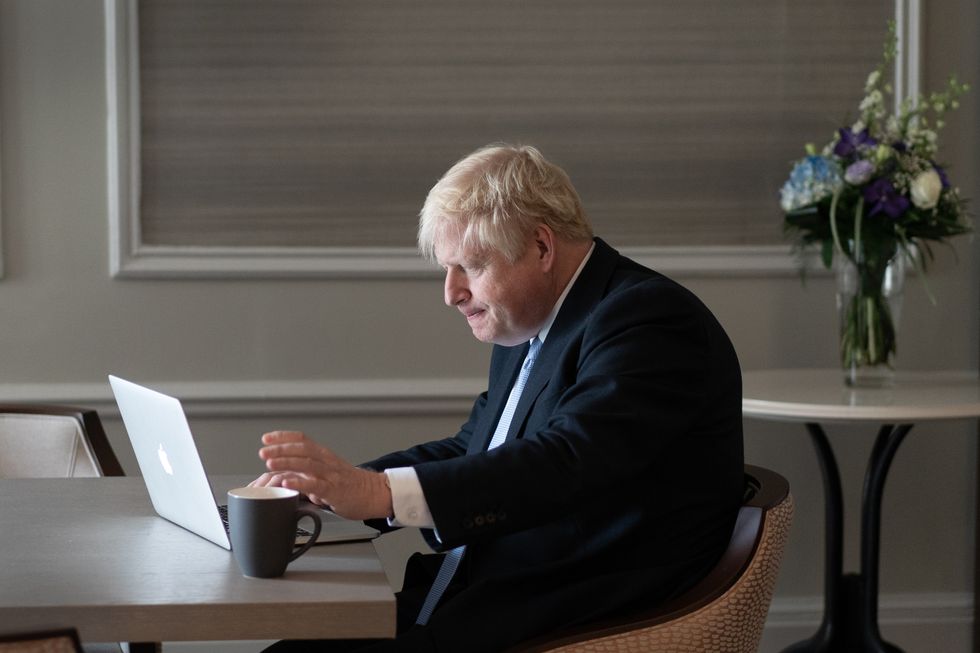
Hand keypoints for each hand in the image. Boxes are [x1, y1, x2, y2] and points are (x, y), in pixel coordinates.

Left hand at [250, 431, 392, 520]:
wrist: (373, 494)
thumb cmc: (349, 485)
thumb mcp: (327, 473)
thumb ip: (307, 473)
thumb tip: (288, 477)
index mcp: (324, 455)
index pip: (302, 440)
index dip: (283, 437)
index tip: (266, 438)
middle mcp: (327, 461)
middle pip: (302, 449)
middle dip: (281, 448)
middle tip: (263, 451)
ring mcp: (331, 475)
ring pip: (307, 464)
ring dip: (287, 462)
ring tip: (270, 463)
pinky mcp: (334, 490)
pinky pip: (315, 484)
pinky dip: (299, 482)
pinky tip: (286, 482)